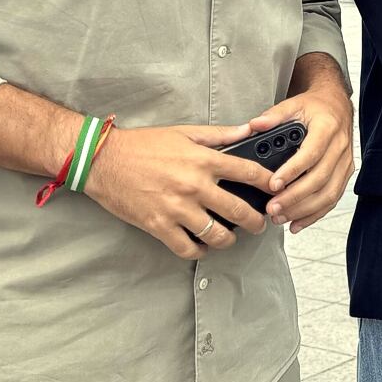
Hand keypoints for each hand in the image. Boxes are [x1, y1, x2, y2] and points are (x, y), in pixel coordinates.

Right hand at [83, 123, 274, 258]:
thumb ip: (220, 135)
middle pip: (239, 211)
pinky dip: (198, 251)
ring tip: (231, 237)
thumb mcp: (184, 132)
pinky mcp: (158, 226)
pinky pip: (187, 248)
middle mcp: (194, 186)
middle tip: (260, 224)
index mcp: (203, 160)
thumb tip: (250, 130)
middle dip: (257, 221)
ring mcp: (177, 208)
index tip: (277, 190)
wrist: (103, 160)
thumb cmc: (143, 145)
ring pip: (216, 235)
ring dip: (229, 240)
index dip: (269, 184)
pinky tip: (201, 245)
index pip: (249, 173)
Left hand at [248, 83, 354, 233]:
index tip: (273, 184)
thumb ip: (274, 115)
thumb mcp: (294, 104)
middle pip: (320, 178)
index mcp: (327, 127)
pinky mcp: (345, 174)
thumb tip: (254, 125)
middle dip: (295, 197)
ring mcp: (345, 162)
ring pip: (329, 193)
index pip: (311, 153)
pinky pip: (333, 199)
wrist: (337, 106)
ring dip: (304, 210)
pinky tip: (297, 223)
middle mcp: (340, 146)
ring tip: (280, 217)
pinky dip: (315, 214)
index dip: (293, 171)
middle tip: (272, 208)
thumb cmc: (315, 107)